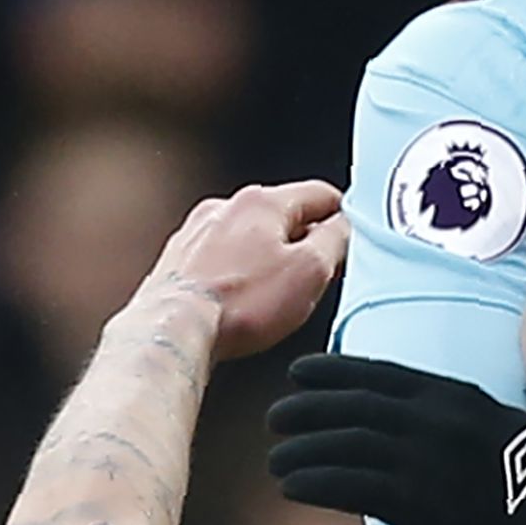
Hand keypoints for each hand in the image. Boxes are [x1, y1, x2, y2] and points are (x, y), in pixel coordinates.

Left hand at [145, 182, 350, 361]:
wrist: (174, 330)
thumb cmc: (237, 304)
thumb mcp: (311, 272)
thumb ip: (335, 241)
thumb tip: (344, 228)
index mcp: (262, 202)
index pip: (320, 194)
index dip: (344, 215)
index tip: (350, 235)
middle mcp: (225, 208)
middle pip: (282, 216)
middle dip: (303, 243)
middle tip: (315, 278)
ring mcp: (198, 232)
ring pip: (250, 238)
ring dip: (267, 260)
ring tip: (273, 296)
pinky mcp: (179, 260)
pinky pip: (222, 259)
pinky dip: (238, 275)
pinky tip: (241, 301)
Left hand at [266, 352, 525, 524]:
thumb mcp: (505, 437)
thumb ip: (464, 433)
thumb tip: (437, 456)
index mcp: (458, 398)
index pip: (381, 375)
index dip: (334, 372)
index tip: (301, 373)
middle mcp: (437, 419)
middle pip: (352, 404)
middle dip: (307, 408)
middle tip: (277, 418)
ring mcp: (428, 460)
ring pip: (342, 442)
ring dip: (300, 448)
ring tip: (277, 459)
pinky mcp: (423, 504)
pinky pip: (351, 484)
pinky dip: (314, 479)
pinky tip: (292, 484)